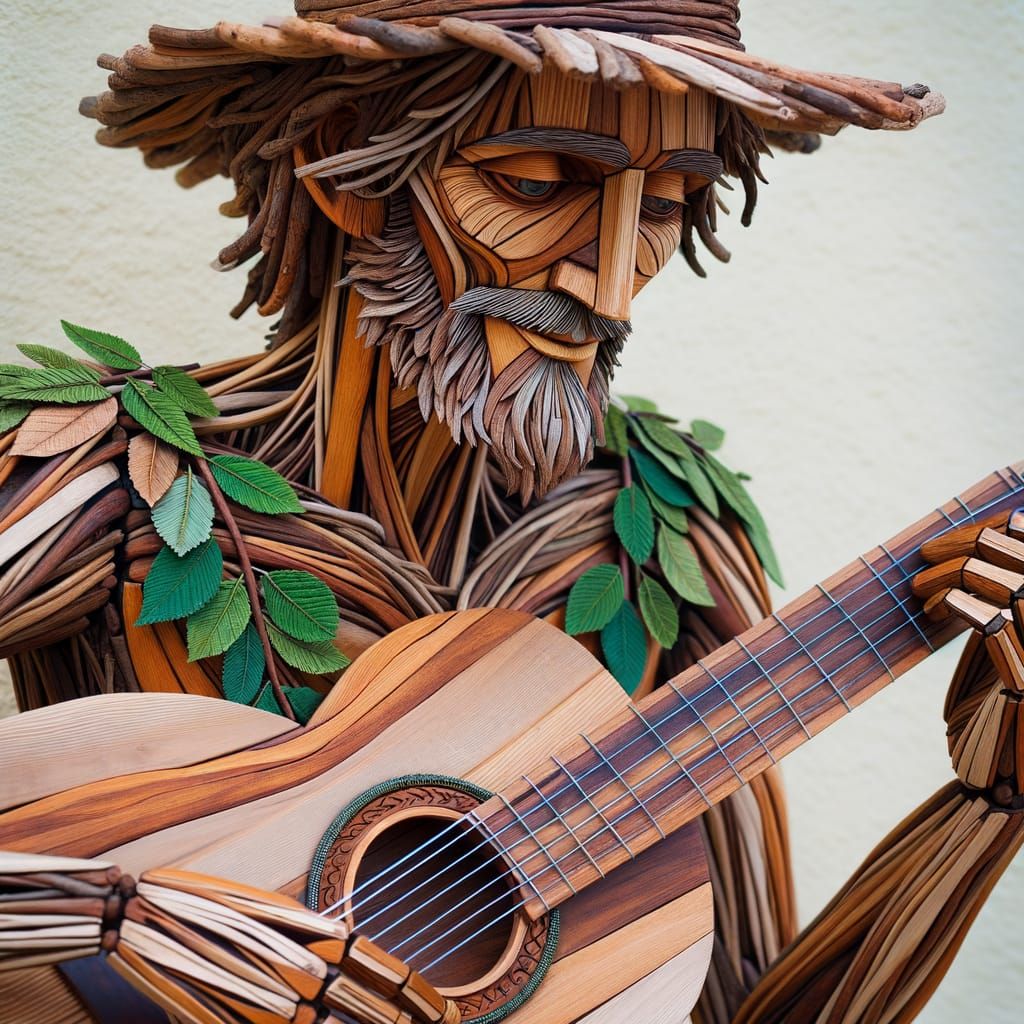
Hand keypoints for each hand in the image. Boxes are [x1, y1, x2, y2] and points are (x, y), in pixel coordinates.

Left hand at [913, 510, 1023, 796]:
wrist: (1008, 789)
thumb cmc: (1004, 718)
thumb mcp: (1009, 649)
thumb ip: (1008, 605)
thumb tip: (989, 547)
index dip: (1006, 534)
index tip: (961, 535)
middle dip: (970, 547)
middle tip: (925, 558)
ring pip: (1010, 585)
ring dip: (954, 575)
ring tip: (919, 590)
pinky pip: (993, 623)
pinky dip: (959, 603)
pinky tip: (938, 609)